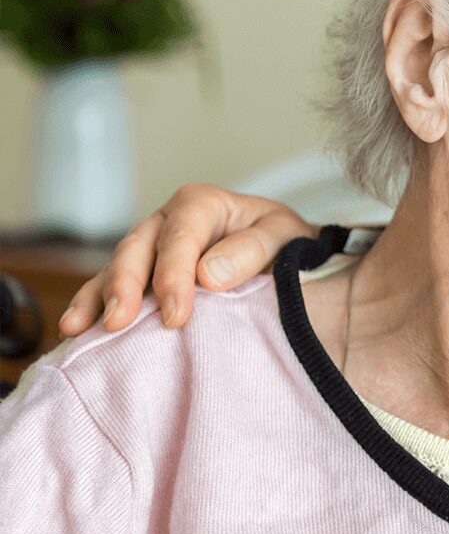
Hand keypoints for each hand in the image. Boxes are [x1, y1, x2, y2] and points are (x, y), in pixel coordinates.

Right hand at [60, 183, 317, 335]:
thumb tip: (209, 276)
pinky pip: (109, 288)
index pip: (181, 236)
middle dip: (125, 286)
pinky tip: (75, 329)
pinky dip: (92, 306)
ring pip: (116, 268)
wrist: (288, 256)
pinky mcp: (141, 275)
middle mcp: (167, 221)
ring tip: (80, 328)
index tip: (177, 316)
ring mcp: (149, 248)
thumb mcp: (284, 236)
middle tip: (119, 322)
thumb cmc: (286, 244)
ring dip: (98, 298)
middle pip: (137, 249)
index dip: (174, 275)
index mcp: (202, 204)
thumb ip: (252, 250)